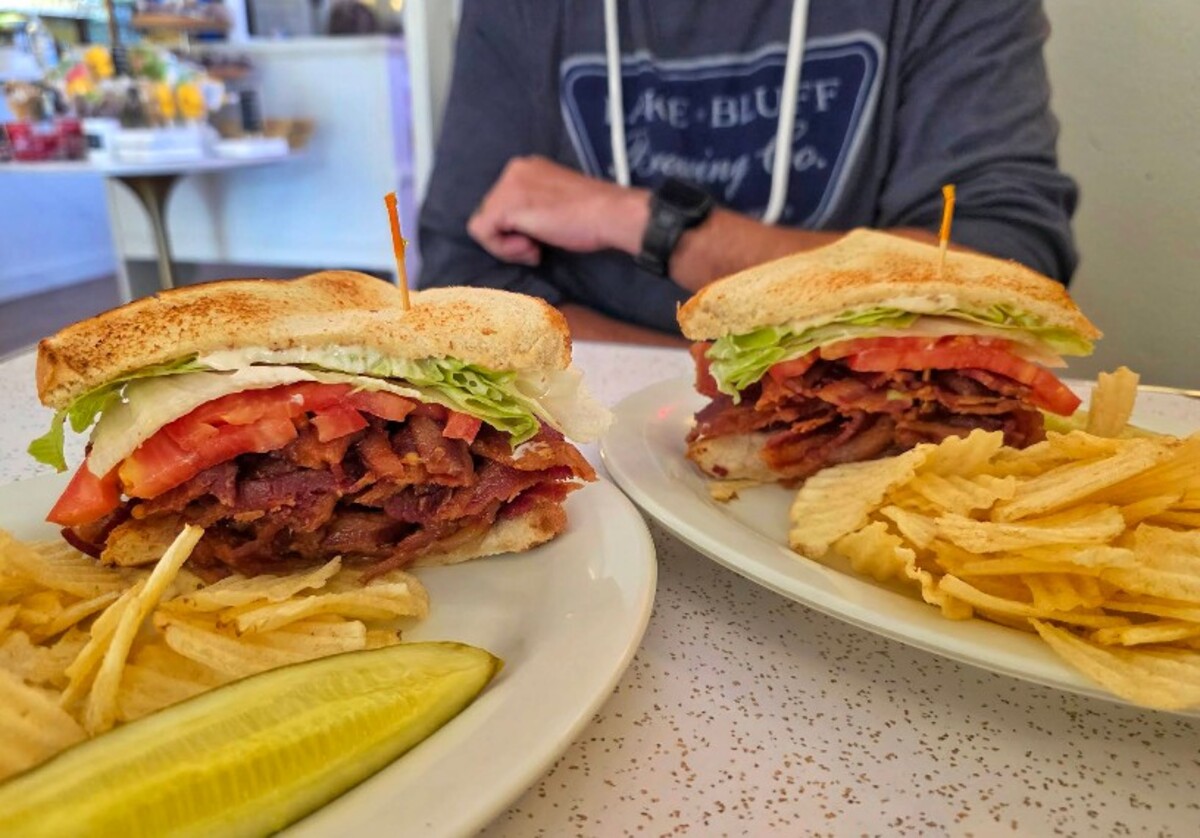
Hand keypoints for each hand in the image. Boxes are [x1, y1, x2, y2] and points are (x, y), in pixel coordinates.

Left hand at [468, 156, 648, 265]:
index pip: (501, 202)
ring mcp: (508, 185)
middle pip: (490, 212)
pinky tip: (531, 248)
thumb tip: (516, 228)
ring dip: (508, 245)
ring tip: (536, 247)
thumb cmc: (591, 215)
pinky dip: (504, 249)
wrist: (608, 214)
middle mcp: (513, 170)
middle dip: (510, 236)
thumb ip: (533, 206)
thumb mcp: (554, 202)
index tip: (541, 236)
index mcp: (526, 168)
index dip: (516, 227)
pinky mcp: (506, 204)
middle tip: (538, 246)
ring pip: (484, 224)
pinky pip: (483, 233)